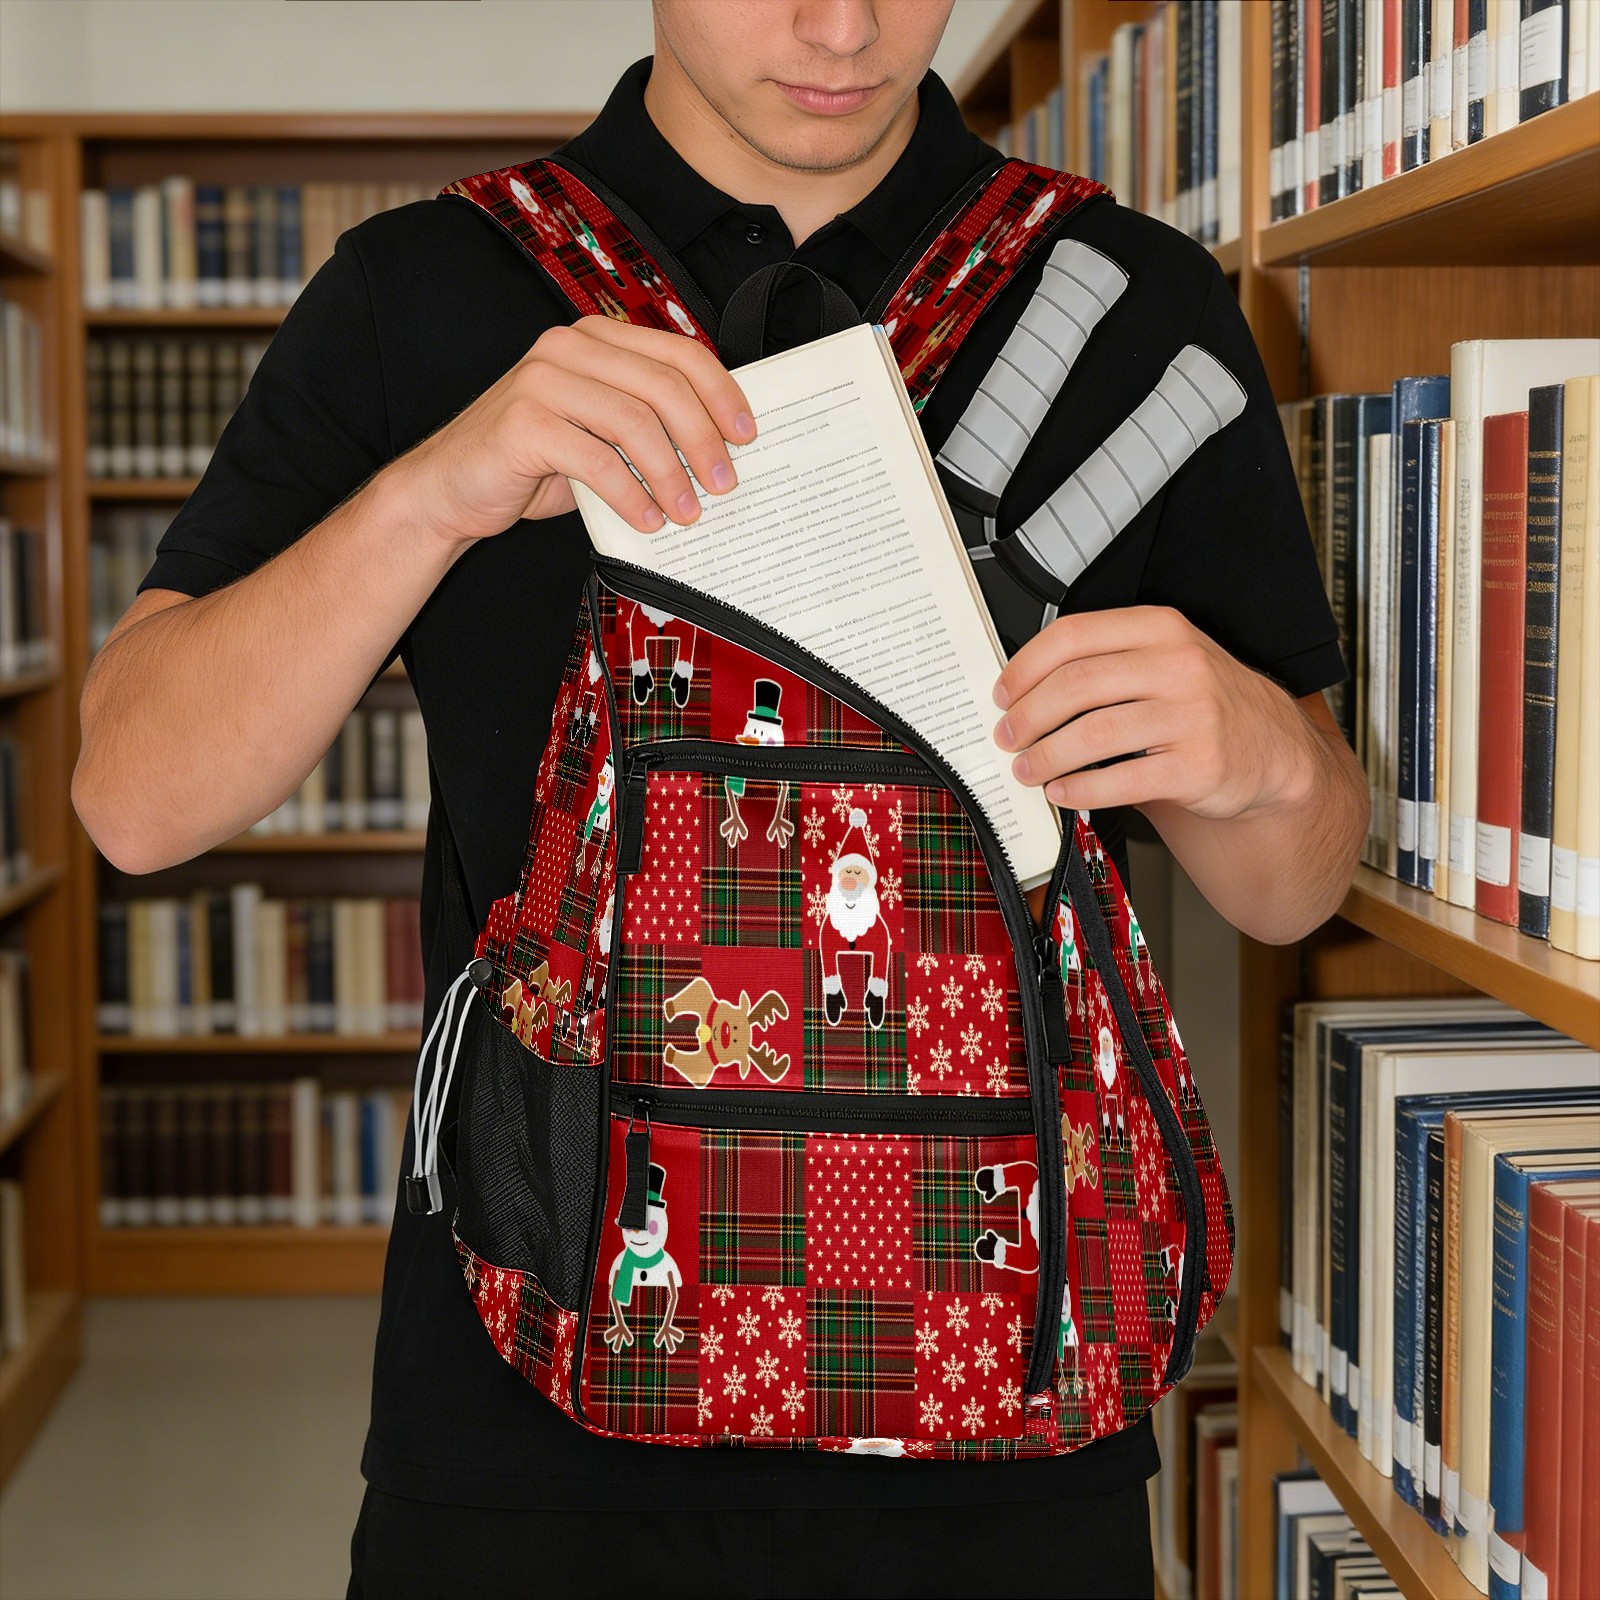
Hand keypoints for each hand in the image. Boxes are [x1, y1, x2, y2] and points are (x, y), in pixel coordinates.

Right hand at [389, 315, 754, 545]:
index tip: (747, 435)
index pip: (677, 353)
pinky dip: (630, 495)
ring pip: (634, 421)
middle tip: (724, 483)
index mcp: (594, 339)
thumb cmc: (532, 463)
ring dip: (671, 474)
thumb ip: (643, 426)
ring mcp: (542, 380)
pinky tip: (647, 521)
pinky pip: (596, 459)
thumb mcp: (597, 434)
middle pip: (663, 386)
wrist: (450, 489)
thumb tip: (716, 452)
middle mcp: (569, 348)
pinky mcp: (523, 422)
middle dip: (703, 439)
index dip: (721, 393)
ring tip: (688, 512)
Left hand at [992, 606, 1316, 820]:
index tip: (1003, 694)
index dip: (1025, 667)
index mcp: (1160, 628)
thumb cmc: (1205, 704)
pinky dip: (1080, 790)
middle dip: (1028, 716)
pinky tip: (1063, 793)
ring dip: (1047, 756)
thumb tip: (1024, 692)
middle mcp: (1178, 665)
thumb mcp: (1164, 661)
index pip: (1073, 635)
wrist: (1273, 749)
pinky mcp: (1198, 765)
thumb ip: (1106, 663)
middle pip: (1076, 684)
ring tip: (1028, 769)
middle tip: (1008, 736)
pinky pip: (1121, 779)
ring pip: (1093, 733)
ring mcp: (1192, 715)